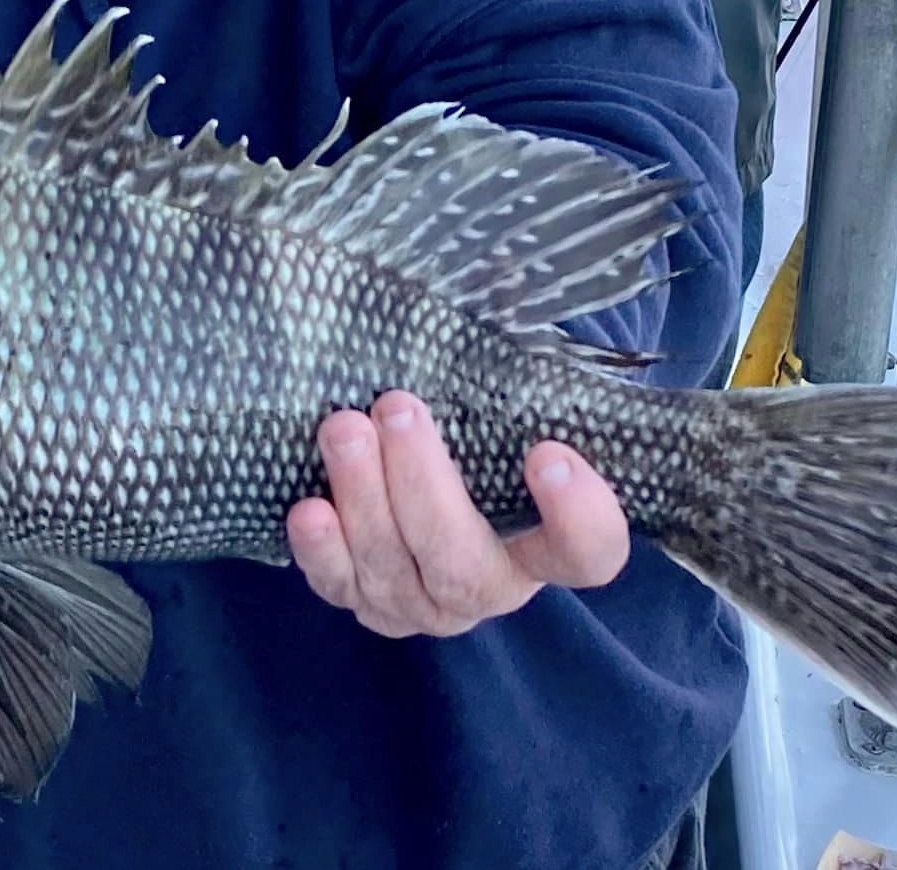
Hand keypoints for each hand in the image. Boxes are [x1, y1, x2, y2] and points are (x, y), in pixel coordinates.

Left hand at [285, 392, 628, 637]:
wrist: (428, 496)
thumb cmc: (480, 441)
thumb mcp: (508, 418)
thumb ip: (517, 382)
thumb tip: (504, 291)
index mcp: (545, 545)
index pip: (588, 551)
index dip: (579, 516)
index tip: (549, 453)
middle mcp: (490, 585)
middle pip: (464, 563)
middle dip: (423, 484)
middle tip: (397, 407)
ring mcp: (425, 604)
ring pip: (394, 572)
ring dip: (364, 498)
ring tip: (342, 429)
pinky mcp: (368, 604)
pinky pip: (341, 587)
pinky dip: (320, 551)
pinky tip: (307, 510)